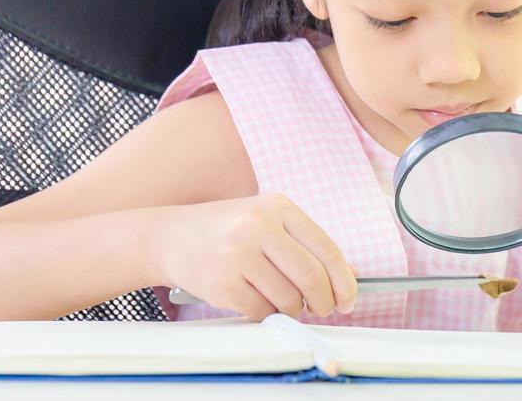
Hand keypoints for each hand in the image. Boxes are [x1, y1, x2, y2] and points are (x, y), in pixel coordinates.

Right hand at [154, 193, 356, 319]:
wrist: (171, 236)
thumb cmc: (227, 230)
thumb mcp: (268, 222)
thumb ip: (306, 245)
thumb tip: (350, 274)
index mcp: (278, 207)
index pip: (326, 248)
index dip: (344, 280)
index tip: (349, 299)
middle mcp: (258, 227)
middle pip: (311, 276)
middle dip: (324, 301)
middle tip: (323, 309)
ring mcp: (238, 255)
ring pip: (288, 298)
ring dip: (293, 309)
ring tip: (284, 301)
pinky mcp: (221, 283)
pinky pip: (261, 311)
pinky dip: (267, 314)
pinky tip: (259, 302)